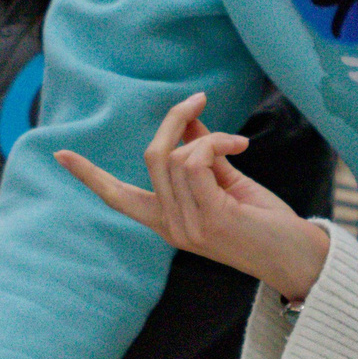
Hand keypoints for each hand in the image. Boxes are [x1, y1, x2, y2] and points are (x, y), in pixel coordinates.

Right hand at [57, 92, 331, 301]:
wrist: (297, 258)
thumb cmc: (265, 223)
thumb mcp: (226, 183)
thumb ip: (201, 154)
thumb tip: (185, 120)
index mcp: (167, 222)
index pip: (118, 198)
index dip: (89, 176)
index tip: (60, 155)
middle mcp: (171, 227)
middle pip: (153, 156)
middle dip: (173, 119)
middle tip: (198, 100)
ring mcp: (189, 225)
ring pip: (176, 155)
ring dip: (209, 136)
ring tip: (239, 144)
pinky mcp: (211, 217)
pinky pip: (196, 160)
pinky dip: (217, 143)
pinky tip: (240, 148)